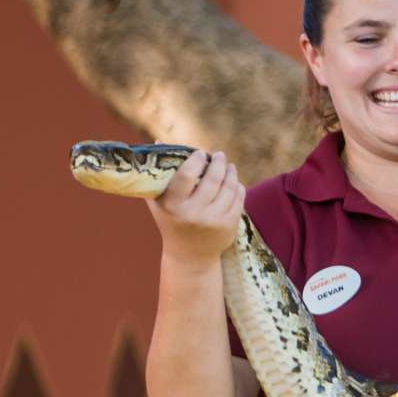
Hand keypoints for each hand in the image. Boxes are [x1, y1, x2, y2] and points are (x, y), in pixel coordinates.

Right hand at [142, 149, 244, 265]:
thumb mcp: (159, 201)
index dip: (196, 160)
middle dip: (218, 162)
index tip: (200, 153)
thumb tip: (160, 140)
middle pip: (212, 178)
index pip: (186, 175)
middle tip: (219, 155)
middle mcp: (194, 214)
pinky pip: (238, 198)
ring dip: (230, 172)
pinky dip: (237, 187)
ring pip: (229, 187)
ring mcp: (214, 221)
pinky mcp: (229, 226)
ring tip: (228, 166)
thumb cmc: (170, 220)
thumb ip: (159, 173)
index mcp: (173, 206)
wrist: (189, 256)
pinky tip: (233, 182)